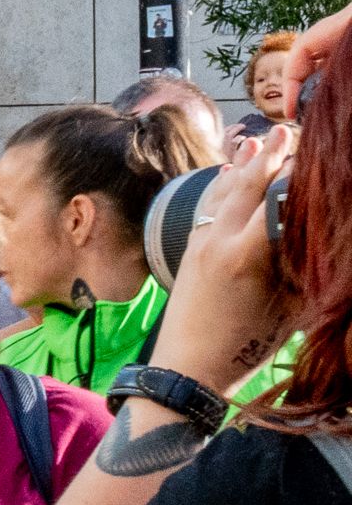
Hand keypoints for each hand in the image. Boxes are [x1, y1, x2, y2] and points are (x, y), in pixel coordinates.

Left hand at [158, 121, 300, 393]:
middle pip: (246, 186)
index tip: (314, 157)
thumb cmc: (244, 347)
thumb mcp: (289, 308)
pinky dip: (218, 188)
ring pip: (222, 194)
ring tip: (255, 141)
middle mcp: (218, 241)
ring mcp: (199, 244)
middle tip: (288, 131)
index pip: (277, 199)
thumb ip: (303, 266)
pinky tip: (224, 174)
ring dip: (240, 167)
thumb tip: (320, 239)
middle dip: (269, 158)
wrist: (184, 372)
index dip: (297, 176)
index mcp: (246, 254)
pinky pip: (206, 209)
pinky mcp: (188, 252)